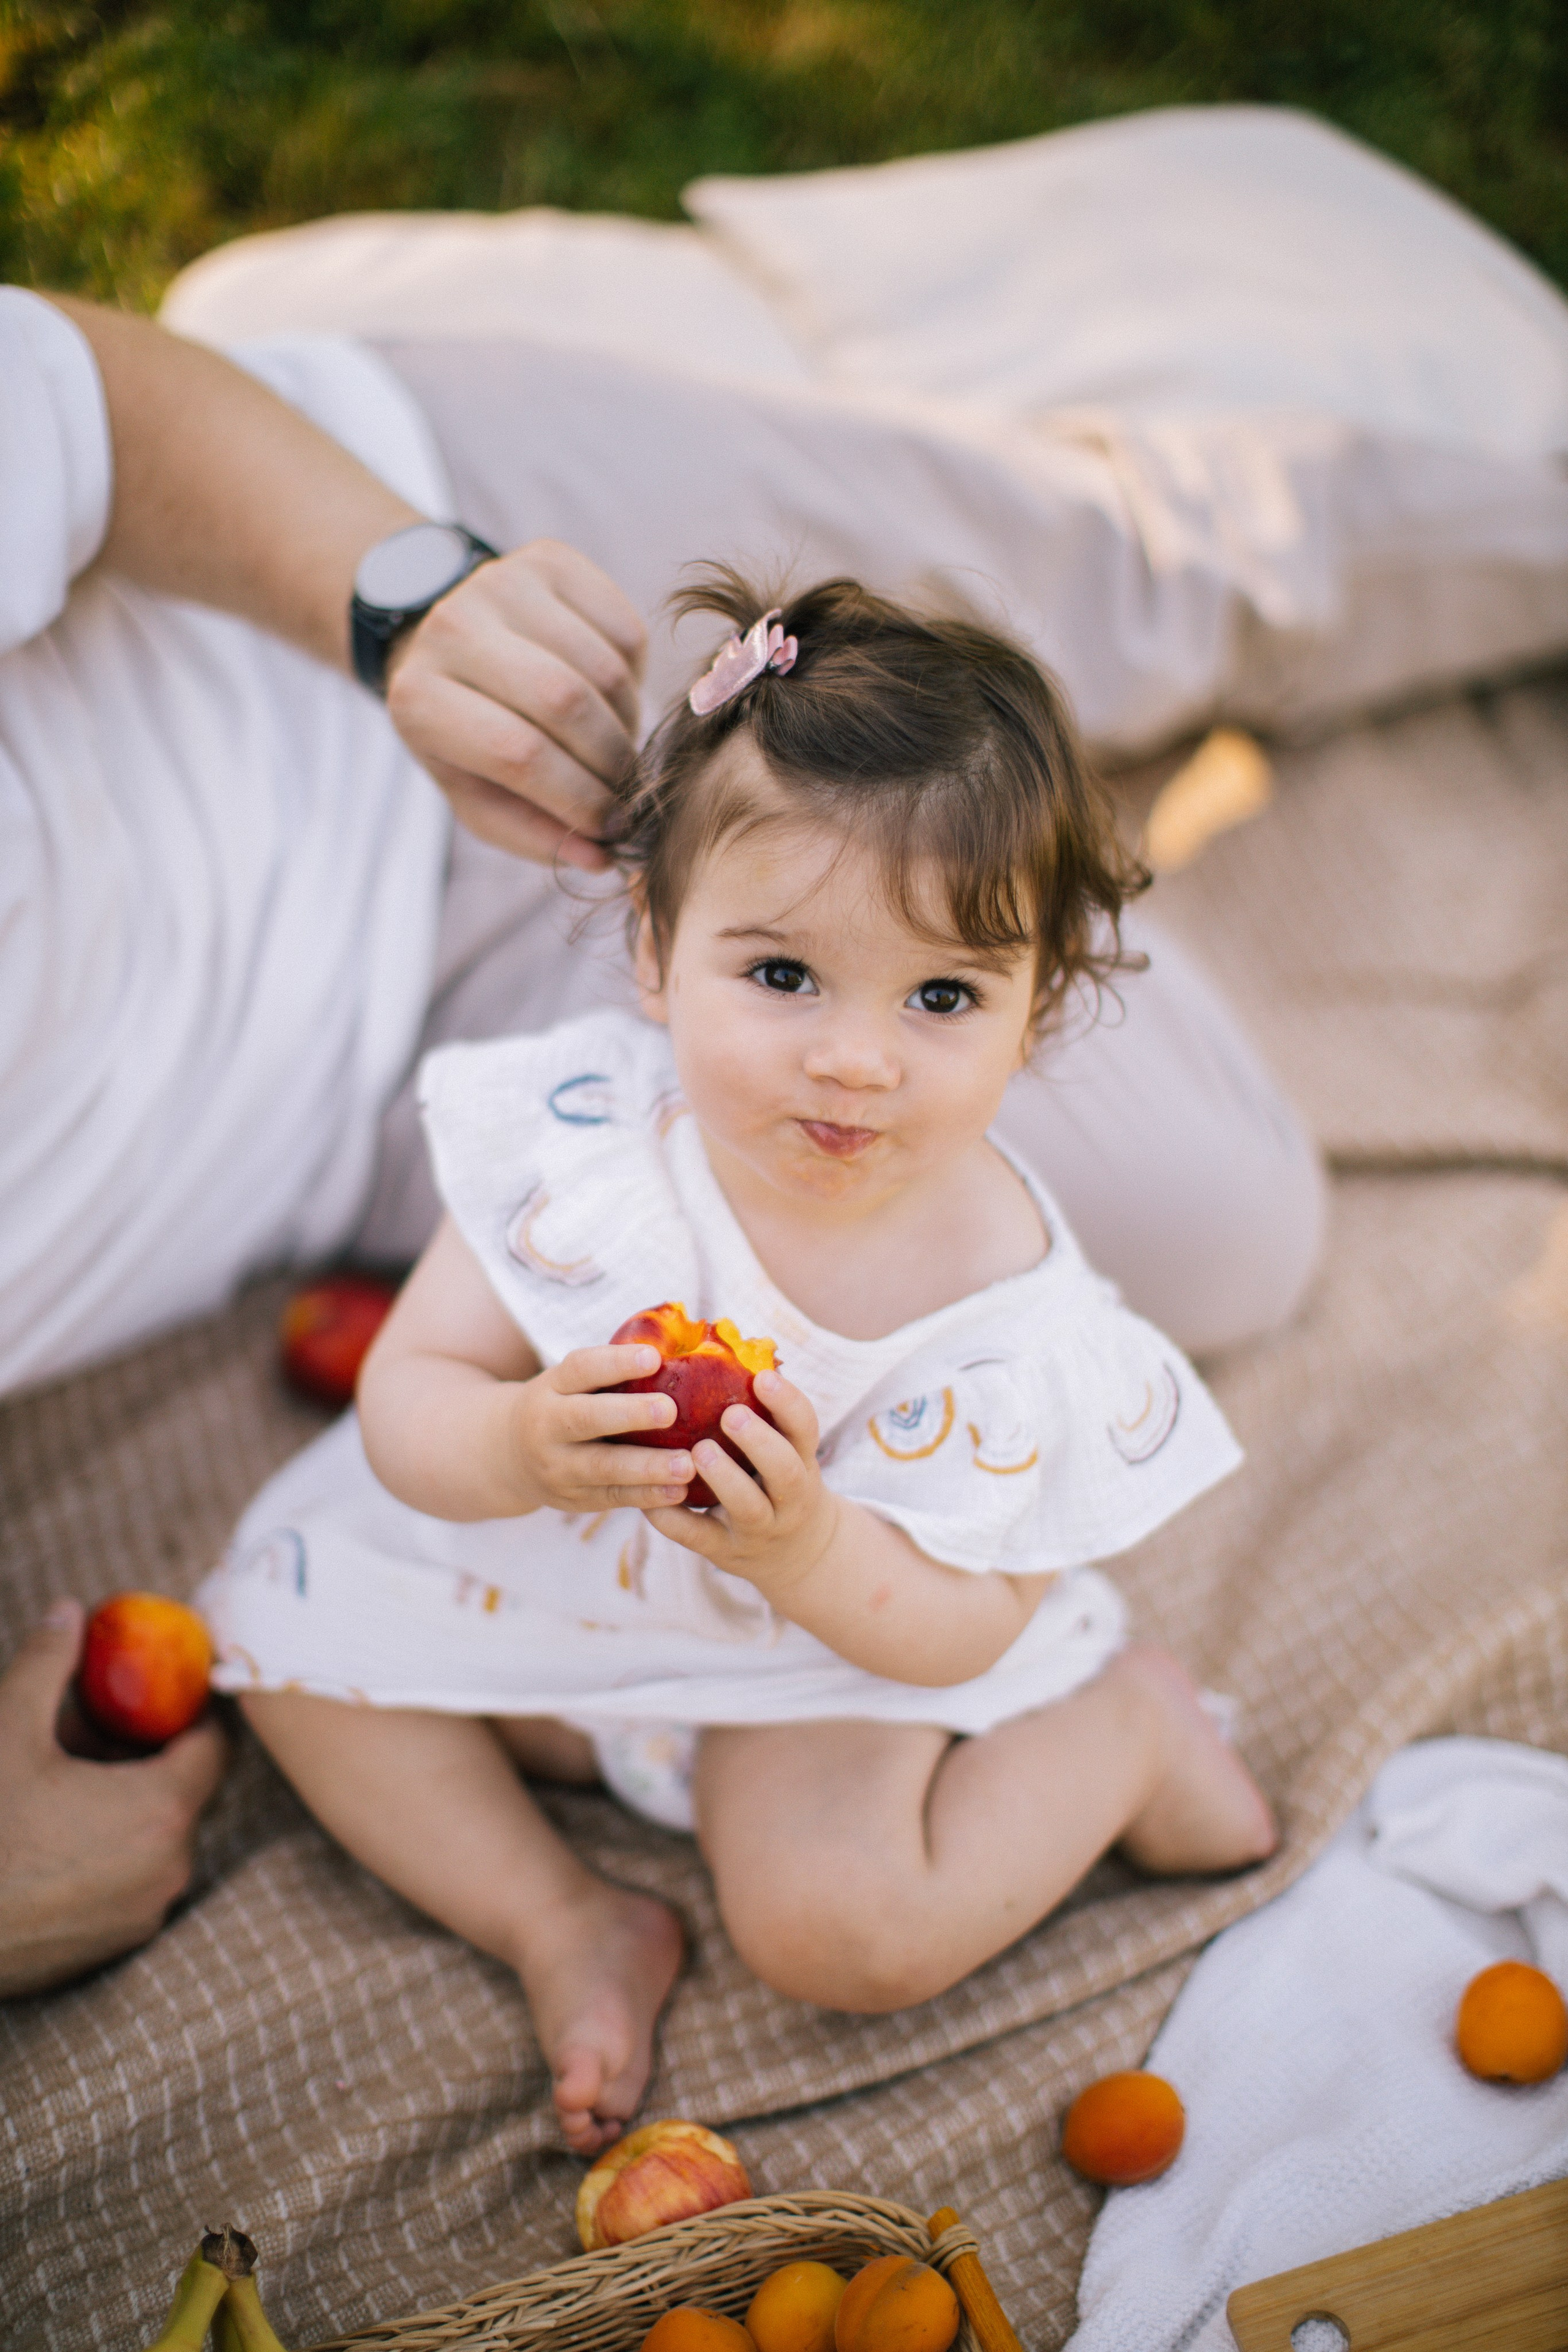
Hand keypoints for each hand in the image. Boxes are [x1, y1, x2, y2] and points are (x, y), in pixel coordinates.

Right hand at [0, 1601, 227, 1997]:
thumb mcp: (6, 1732)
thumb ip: (46, 1664)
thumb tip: (68, 1611)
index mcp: (161, 1811)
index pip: (214, 1746)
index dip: (192, 1712)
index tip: (168, 1689)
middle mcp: (169, 1868)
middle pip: (182, 1790)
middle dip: (146, 1754)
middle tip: (98, 1729)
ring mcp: (142, 1914)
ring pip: (156, 1837)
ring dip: (127, 1802)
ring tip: (67, 1779)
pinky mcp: (112, 1945)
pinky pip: (132, 1880)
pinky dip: (110, 1849)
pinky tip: (54, 1831)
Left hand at [386, 539, 647, 869]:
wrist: (440, 637)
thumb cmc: (464, 733)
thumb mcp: (477, 796)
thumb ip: (532, 833)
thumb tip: (601, 856)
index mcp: (419, 699)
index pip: (520, 756)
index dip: (579, 800)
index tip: (609, 828)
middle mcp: (452, 629)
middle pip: (565, 703)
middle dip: (612, 761)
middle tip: (625, 790)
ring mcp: (501, 582)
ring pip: (603, 666)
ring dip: (629, 721)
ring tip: (617, 745)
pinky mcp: (549, 558)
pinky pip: (624, 627)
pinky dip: (635, 674)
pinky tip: (613, 695)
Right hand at [510, 1344, 697, 1513]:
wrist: (511, 1455)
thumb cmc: (563, 1406)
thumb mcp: (570, 1383)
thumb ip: (610, 1373)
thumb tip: (679, 1350)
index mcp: (551, 1387)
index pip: (581, 1369)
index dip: (616, 1363)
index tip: (654, 1357)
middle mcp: (547, 1427)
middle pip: (587, 1419)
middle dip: (630, 1414)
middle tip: (670, 1410)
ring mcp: (558, 1467)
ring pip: (603, 1468)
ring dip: (647, 1468)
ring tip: (686, 1464)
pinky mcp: (573, 1499)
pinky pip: (612, 1497)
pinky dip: (647, 1496)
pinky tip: (678, 1491)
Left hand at [646, 1372, 839, 1596]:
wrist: (794, 1555)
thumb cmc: (776, 1481)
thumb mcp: (786, 1450)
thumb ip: (763, 1412)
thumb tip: (719, 1339)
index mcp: (802, 1461)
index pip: (806, 1429)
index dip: (789, 1403)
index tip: (763, 1376)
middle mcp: (789, 1498)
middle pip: (786, 1472)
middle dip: (760, 1442)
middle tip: (731, 1414)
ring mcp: (760, 1529)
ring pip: (749, 1508)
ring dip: (725, 1479)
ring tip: (697, 1451)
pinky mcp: (726, 1552)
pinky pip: (700, 1537)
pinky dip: (674, 1519)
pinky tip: (649, 1499)